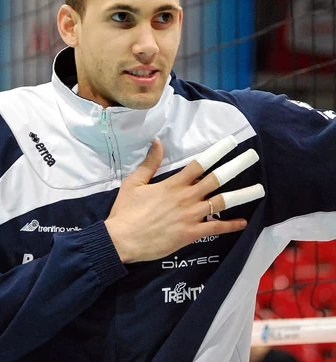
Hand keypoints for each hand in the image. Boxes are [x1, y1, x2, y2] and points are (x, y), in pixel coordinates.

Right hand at [105, 136, 263, 263]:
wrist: (122, 239)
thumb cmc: (126, 211)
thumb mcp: (134, 182)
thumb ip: (149, 163)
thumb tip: (158, 142)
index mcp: (173, 184)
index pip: (199, 164)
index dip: (216, 152)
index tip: (231, 143)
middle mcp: (186, 197)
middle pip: (216, 179)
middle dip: (235, 166)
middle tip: (252, 156)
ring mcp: (191, 216)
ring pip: (221, 202)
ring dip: (242, 194)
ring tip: (260, 189)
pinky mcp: (191, 233)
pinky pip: (215, 228)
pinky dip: (230, 225)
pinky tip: (243, 222)